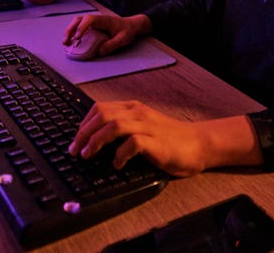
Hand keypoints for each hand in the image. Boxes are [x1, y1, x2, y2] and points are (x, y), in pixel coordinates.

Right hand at [63, 13, 147, 56]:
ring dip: (70, 31)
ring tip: (65, 42)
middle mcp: (97, 19)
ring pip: (77, 22)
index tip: (77, 37)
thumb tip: (98, 52)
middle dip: (71, 29)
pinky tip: (70, 41)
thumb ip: (111, 45)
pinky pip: (80, 27)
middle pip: (79, 19)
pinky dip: (73, 33)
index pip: (89, 20)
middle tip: (66, 41)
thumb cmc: (127, 30)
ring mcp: (94, 22)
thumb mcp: (123, 39)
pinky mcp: (92, 26)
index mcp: (104, 20)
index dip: (82, 27)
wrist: (131, 25)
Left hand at [67, 101, 209, 176]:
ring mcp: (148, 126)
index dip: (83, 124)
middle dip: (84, 133)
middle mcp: (138, 113)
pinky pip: (133, 143)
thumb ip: (123, 130)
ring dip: (96, 140)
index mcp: (133, 109)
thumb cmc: (169, 140)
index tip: (76, 140)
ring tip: (87, 155)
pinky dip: (120, 154)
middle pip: (102, 115)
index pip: (99, 108)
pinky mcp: (157, 142)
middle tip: (75, 150)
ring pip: (114, 124)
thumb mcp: (143, 128)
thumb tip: (94, 142)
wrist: (199, 144)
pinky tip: (117, 165)